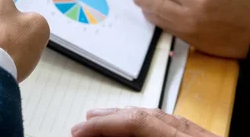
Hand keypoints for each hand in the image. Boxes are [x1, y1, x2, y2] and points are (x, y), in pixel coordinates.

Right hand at [71, 108, 218, 136]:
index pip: (142, 124)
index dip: (106, 125)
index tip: (81, 130)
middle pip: (148, 116)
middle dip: (109, 121)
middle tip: (81, 128)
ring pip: (158, 119)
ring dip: (124, 121)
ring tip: (99, 123)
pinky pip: (168, 127)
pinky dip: (144, 127)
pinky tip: (132, 133)